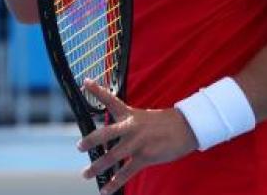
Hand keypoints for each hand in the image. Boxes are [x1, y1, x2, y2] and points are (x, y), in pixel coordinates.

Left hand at [77, 79, 197, 193]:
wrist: (187, 128)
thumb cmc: (165, 124)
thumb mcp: (144, 117)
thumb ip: (128, 125)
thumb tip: (113, 138)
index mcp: (130, 115)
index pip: (111, 100)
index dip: (97, 90)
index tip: (85, 82)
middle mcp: (131, 127)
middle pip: (106, 133)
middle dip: (91, 141)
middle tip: (79, 147)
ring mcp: (137, 143)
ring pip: (112, 156)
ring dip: (97, 167)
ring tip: (86, 174)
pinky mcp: (145, 157)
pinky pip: (126, 172)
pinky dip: (115, 182)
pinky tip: (106, 190)